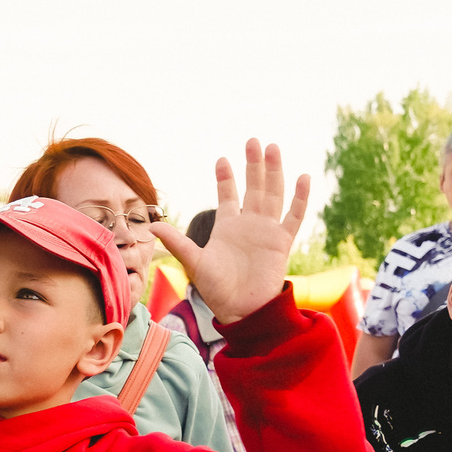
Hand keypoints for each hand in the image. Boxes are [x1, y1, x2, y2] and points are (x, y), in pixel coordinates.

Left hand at [150, 139, 308, 323]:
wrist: (241, 310)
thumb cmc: (216, 290)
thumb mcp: (194, 261)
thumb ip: (176, 242)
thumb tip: (150, 225)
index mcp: (227, 226)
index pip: (228, 195)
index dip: (225, 177)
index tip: (222, 159)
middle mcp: (249, 224)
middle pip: (254, 187)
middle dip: (253, 164)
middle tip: (253, 141)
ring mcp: (267, 231)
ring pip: (273, 194)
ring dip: (274, 172)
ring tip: (273, 148)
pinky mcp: (281, 242)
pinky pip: (294, 216)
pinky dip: (299, 197)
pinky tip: (302, 177)